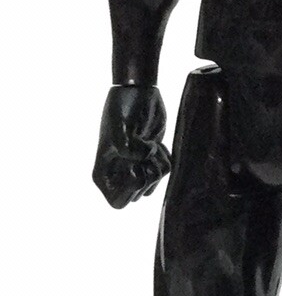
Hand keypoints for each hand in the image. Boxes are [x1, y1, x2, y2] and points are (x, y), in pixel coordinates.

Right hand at [93, 85, 170, 208]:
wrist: (138, 92)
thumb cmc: (123, 108)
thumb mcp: (119, 129)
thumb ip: (127, 150)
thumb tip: (143, 160)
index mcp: (103, 174)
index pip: (119, 203)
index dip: (131, 188)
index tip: (133, 165)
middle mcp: (117, 175)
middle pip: (139, 194)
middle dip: (148, 174)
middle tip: (145, 152)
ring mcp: (134, 168)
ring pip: (153, 185)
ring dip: (158, 165)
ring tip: (150, 145)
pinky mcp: (150, 160)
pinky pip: (164, 172)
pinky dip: (164, 158)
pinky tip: (156, 143)